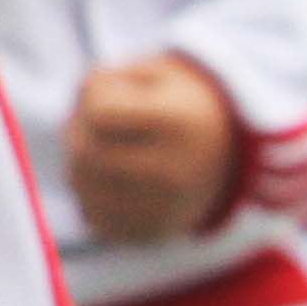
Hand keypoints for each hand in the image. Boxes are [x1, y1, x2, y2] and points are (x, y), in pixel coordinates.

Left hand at [66, 55, 240, 243]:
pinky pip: (92, 215)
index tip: (112, 96)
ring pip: (81, 185)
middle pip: (85, 152)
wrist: (228, 157)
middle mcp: (173, 172)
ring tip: (104, 148)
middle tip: (96, 125)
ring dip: (78, 162)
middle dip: (78, 132)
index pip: (98, 112)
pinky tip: (110, 179)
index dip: (93, 98)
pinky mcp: (150, 232)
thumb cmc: (177, 105)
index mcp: (177, 123)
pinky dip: (89, 195)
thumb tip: (80, 116)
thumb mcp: (153, 73)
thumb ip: (105, 81)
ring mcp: (163, 208)